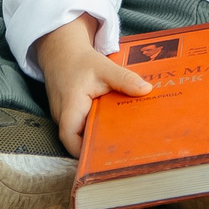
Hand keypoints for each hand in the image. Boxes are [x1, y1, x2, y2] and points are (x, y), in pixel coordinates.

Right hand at [34, 15, 152, 154]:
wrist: (62, 53)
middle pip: (78, 140)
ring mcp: (64, 118)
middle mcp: (63, 116)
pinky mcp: (70, 117)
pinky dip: (96, 128)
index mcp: (70, 106)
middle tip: (124, 151)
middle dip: (98, 147)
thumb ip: (124, 79)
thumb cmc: (80, 62)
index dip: (83, 151)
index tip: (105, 155)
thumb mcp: (104, 68)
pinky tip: (115, 127)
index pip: (70, 137)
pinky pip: (82, 128)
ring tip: (124, 141)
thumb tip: (146, 90)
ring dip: (98, 137)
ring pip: (80, 135)